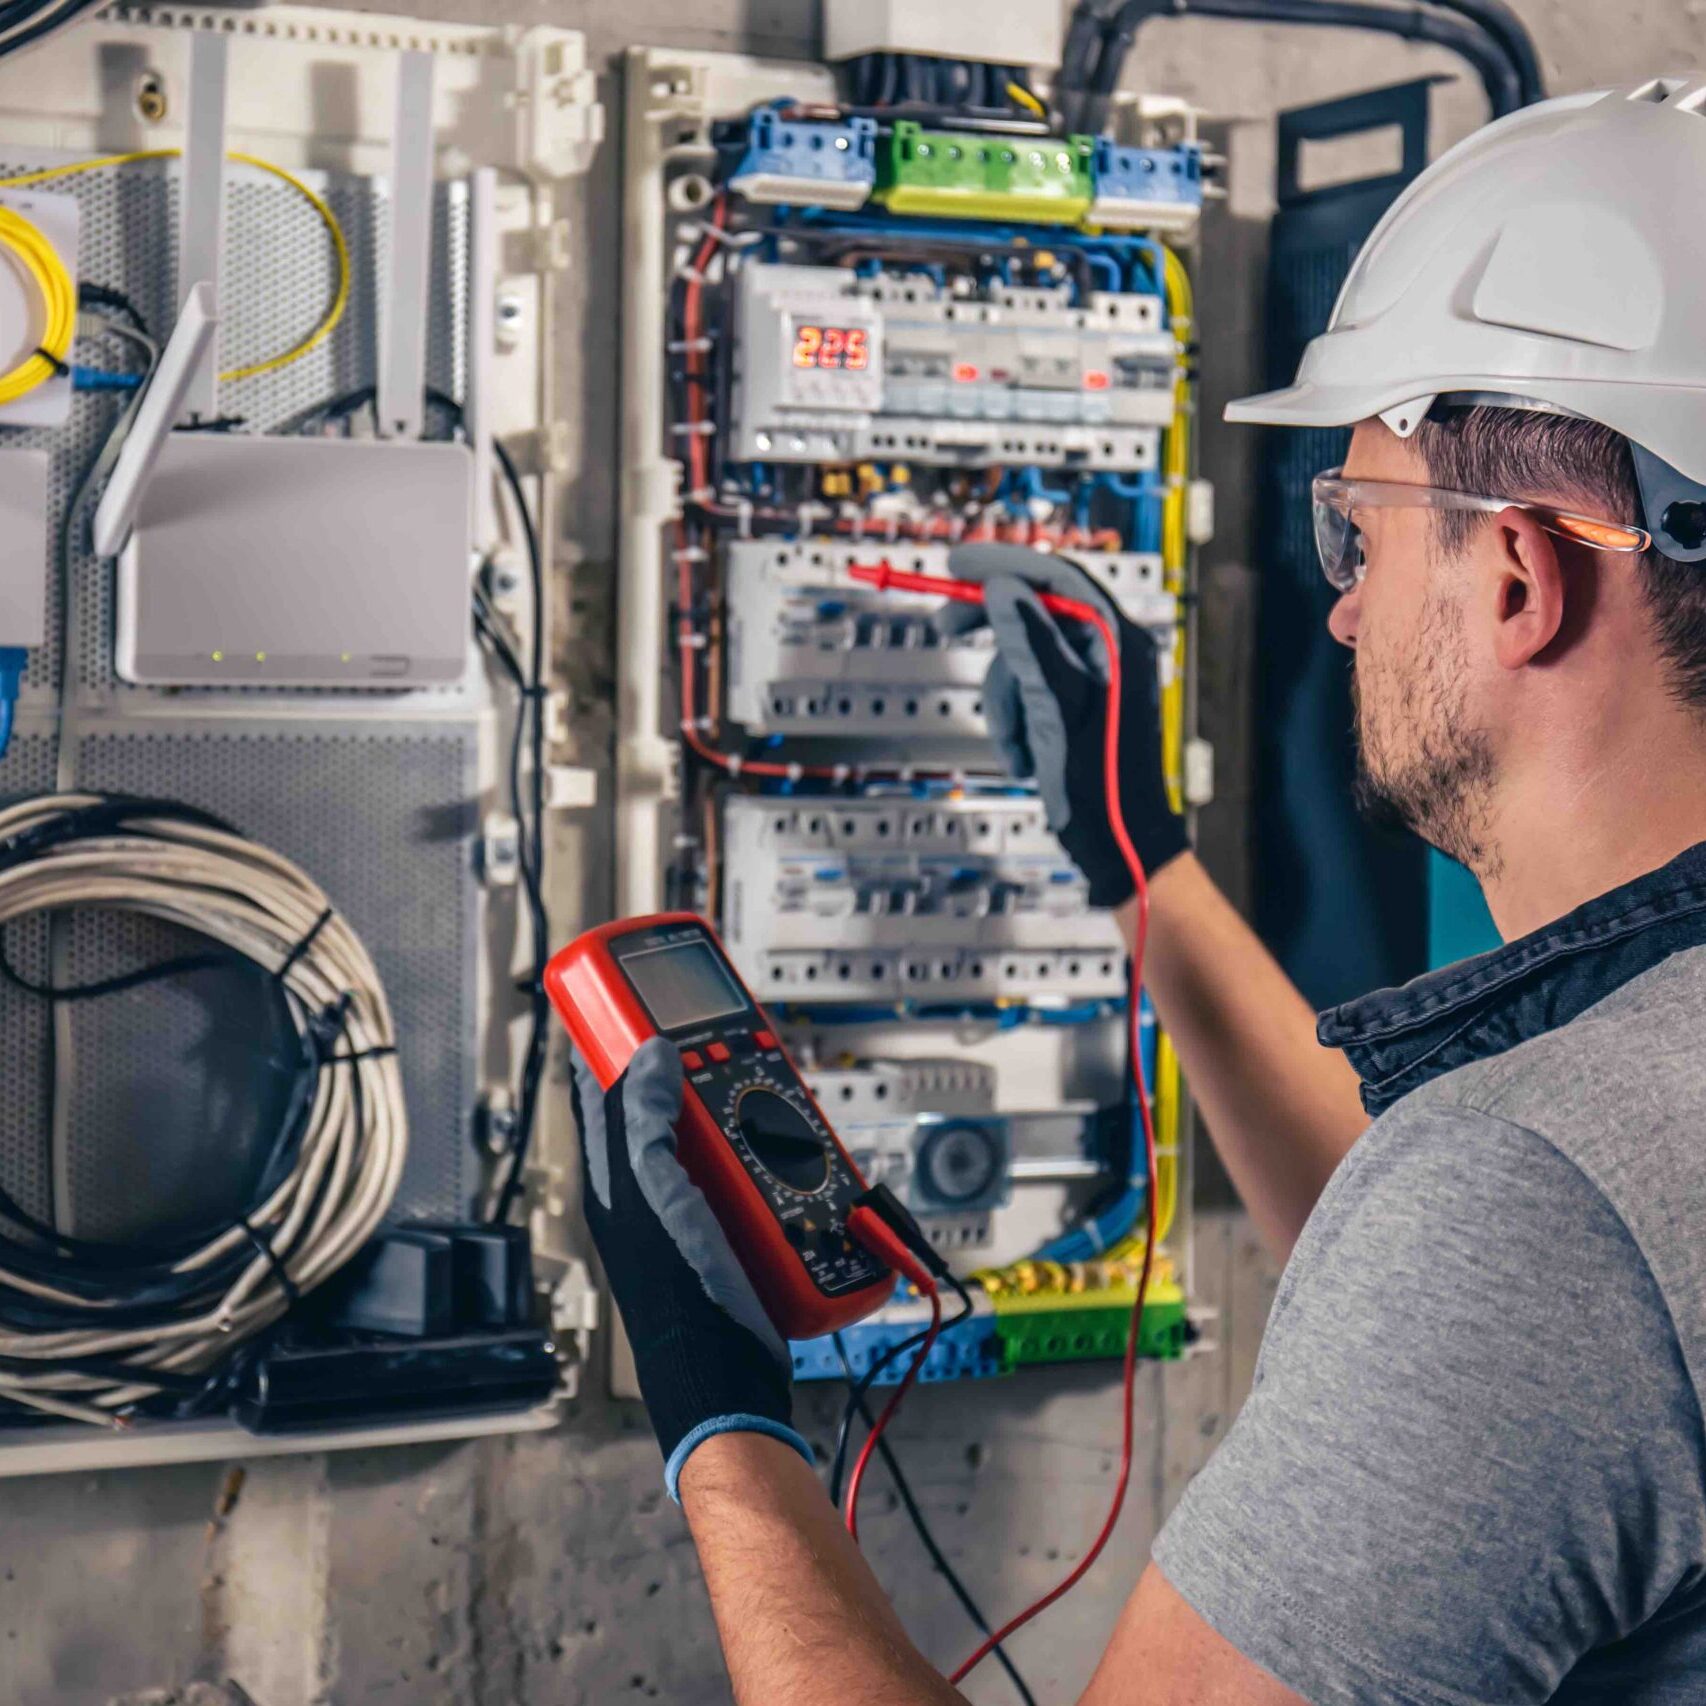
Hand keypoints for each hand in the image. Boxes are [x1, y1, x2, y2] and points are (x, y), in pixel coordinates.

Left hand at [571, 1037, 810, 1496]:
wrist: (729, 1373)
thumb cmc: (678, 1293)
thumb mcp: (653, 1194)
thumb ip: (644, 1122)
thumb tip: (651, 1053)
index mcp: (615, 1176)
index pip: (604, 1089)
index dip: (615, 1039)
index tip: (637, 997)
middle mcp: (651, 1187)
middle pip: (673, 1105)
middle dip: (700, 1072)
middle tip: (729, 1043)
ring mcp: (695, 1207)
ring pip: (722, 1133)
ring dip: (748, 1113)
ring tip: (770, 1099)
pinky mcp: (737, 1226)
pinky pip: (758, 1172)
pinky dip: (778, 1155)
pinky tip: (798, 1151)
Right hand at [937, 542, 1187, 906]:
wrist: (1117, 842)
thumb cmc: (1103, 783)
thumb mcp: (1056, 706)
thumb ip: (1030, 642)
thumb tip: (1004, 589)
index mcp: (1117, 642)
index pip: (1057, 578)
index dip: (1004, 564)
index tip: (958, 562)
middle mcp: (1109, 652)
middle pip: (1035, 612)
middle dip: (992, 631)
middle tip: (947, 624)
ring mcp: (1092, 680)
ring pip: (1022, 660)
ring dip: (1005, 702)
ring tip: (1018, 743)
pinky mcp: (1075, 707)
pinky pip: (1028, 692)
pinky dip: (1016, 722)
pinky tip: (1027, 754)